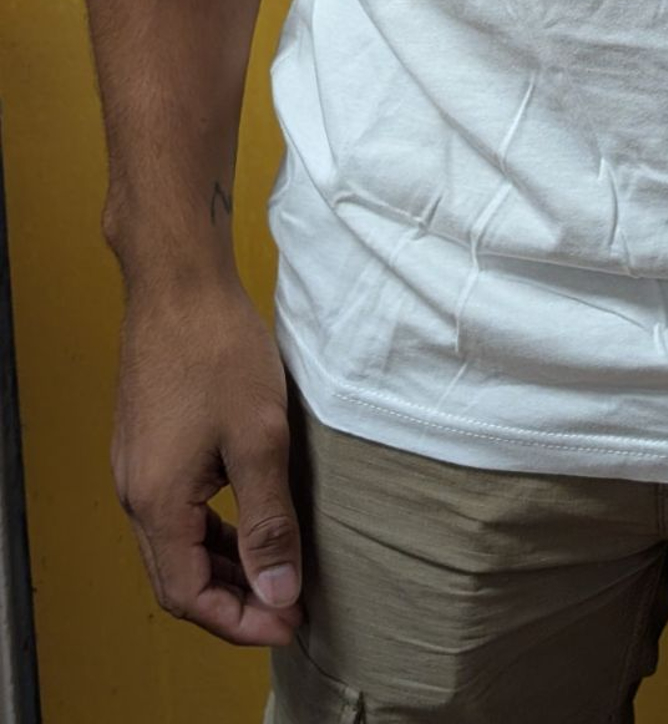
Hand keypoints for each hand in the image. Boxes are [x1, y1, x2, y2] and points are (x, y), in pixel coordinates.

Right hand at [109, 275, 304, 645]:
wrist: (180, 285)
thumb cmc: (219, 351)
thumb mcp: (259, 440)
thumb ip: (269, 522)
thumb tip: (278, 593)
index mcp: (158, 503)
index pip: (191, 596)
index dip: (242, 621)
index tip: (290, 623)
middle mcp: (136, 494)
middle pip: (178, 579)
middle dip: (234, 603)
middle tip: (290, 607)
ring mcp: (137, 468)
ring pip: (176, 546)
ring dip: (224, 567)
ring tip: (277, 571)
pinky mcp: (148, 445)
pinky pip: (176, 511)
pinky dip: (212, 530)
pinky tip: (249, 519)